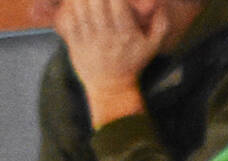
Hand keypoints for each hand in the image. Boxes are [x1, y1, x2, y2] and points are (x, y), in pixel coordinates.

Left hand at [54, 0, 168, 127]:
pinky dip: (68, 9)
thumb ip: (160, 25)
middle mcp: (107, 34)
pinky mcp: (75, 42)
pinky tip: (74, 6)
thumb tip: (160, 6)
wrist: (112, 86)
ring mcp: (89, 38)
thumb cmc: (132, 62)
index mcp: (126, 33)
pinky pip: (68, 18)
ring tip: (87, 1)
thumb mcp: (152, 47)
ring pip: (79, 7)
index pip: (117, 2)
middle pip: (96, 1)